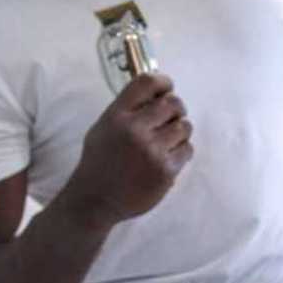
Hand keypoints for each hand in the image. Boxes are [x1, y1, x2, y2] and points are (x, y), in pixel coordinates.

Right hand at [63, 74, 194, 226]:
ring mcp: (151, 151)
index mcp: (117, 115)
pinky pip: (187, 149)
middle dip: (177, 109)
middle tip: (171, 118)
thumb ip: (127, 110)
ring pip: (184, 126)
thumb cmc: (100, 162)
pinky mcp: (165, 170)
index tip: (167, 87)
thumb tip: (157, 92)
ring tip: (168, 140)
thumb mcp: (104, 128)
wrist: (95, 200)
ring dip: (180, 131)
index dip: (163, 82)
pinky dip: (181, 152)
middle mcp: (134, 130)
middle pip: (173, 103)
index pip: (147, 82)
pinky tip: (167, 157)